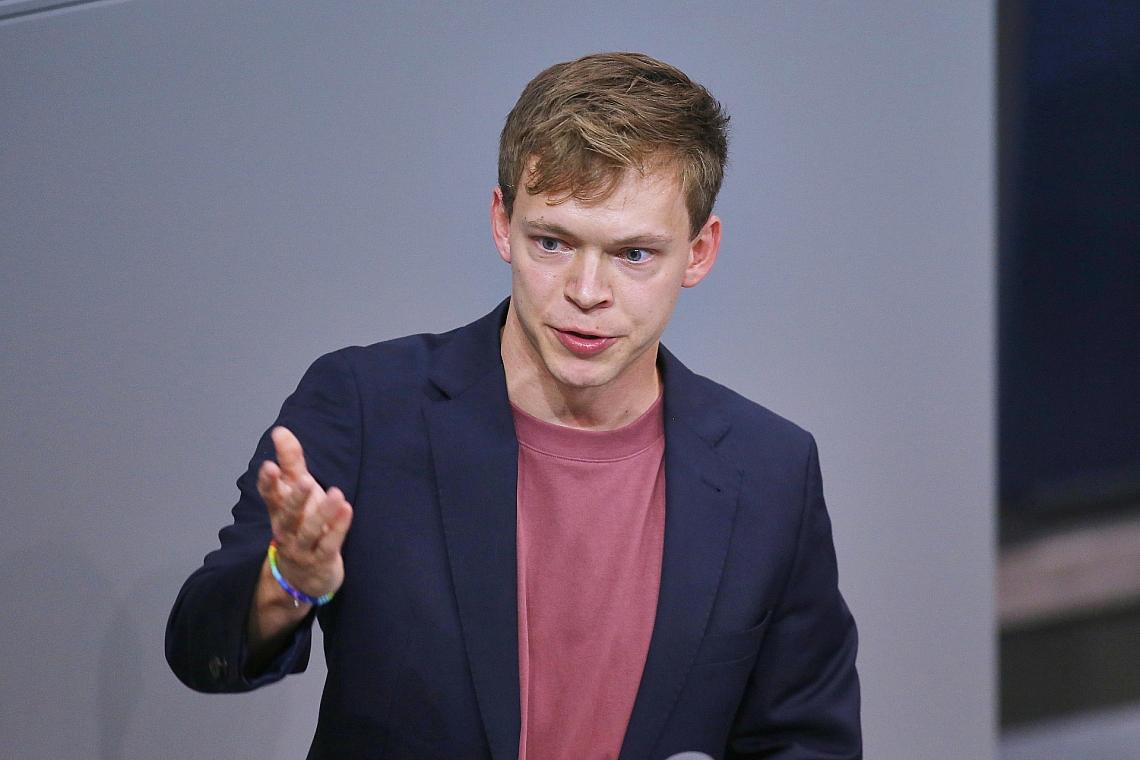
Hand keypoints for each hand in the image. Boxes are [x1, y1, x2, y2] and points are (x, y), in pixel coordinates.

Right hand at [257, 426, 353, 601]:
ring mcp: (303, 548)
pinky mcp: (322, 560)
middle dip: (295, 498)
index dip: (268, 482)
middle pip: (288, 514)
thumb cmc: (301, 524)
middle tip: (303, 480)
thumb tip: (280, 430)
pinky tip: (347, 510)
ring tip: (336, 493)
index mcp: (279, 511)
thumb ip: (290, 462)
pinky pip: (330, 544)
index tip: (269, 466)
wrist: (304, 577)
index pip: (270, 496)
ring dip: (322, 513)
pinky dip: (338, 528)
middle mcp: (287, 530)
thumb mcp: (297, 491)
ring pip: (309, 531)